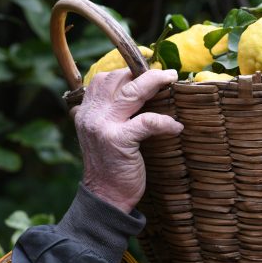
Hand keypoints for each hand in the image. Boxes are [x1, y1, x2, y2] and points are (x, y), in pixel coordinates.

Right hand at [72, 68, 180, 212]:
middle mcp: (91, 115)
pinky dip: (165, 122)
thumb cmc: (111, 166)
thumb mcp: (102, 135)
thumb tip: (135, 95)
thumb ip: (109, 115)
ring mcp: (103, 126)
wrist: (105, 197)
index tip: (145, 65)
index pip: (102, 79)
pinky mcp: (119, 140)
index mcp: (85, 112)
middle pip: (116, 79)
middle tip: (164, 74)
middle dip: (141, 72)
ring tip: (171, 79)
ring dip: (154, 81)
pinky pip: (147, 121)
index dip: (125, 69)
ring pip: (131, 92)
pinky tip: (176, 127)